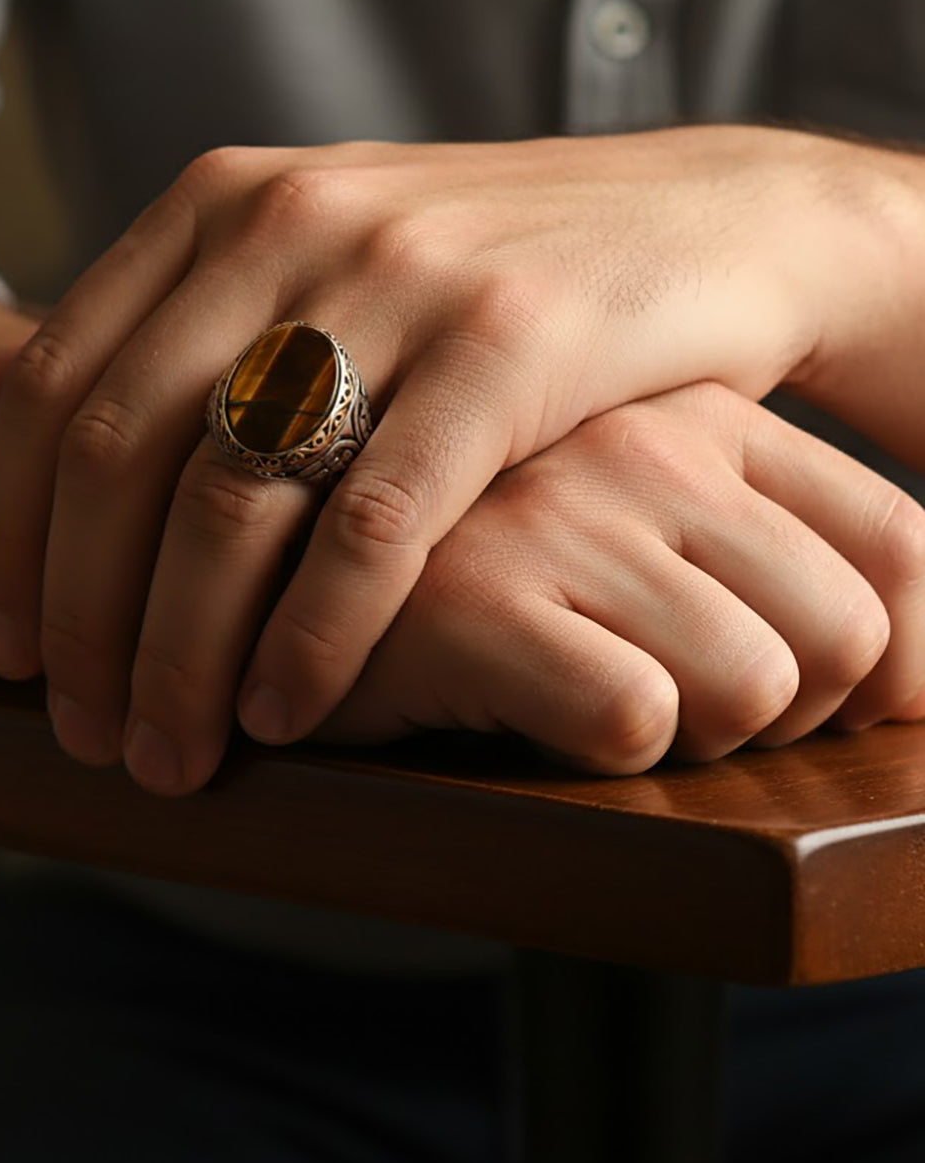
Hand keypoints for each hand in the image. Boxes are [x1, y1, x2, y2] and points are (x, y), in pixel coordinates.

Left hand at [0, 128, 901, 791]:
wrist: (702, 222)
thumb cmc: (495, 267)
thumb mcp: (320, 253)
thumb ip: (172, 317)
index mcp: (224, 201)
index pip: (61, 386)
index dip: (13, 536)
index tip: (11, 653)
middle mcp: (293, 221)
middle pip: (126, 456)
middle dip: (86, 622)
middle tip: (84, 734)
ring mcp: (402, 279)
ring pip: (235, 499)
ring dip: (182, 653)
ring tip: (169, 756)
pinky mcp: (510, 348)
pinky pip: (377, 524)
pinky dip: (317, 637)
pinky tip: (287, 716)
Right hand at [322, 383, 924, 769]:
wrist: (299, 558)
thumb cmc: (492, 556)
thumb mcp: (649, 519)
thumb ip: (776, 555)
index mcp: (703, 413)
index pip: (905, 550)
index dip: (893, 666)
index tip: (822, 708)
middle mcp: (647, 442)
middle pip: (847, 637)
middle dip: (779, 716)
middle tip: (674, 708)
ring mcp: (562, 508)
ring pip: (755, 684)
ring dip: (686, 739)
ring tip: (583, 704)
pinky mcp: (475, 592)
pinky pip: (636, 716)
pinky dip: (599, 749)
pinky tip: (518, 713)